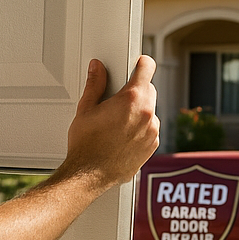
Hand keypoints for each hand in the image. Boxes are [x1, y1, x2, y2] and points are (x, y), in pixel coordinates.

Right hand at [60, 56, 158, 188]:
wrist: (89, 174)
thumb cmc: (86, 145)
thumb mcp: (85, 109)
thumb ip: (95, 84)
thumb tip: (97, 69)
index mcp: (131, 99)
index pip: (147, 68)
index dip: (140, 64)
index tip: (136, 65)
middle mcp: (147, 114)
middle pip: (149, 90)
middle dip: (135, 91)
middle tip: (116, 100)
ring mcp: (152, 131)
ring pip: (149, 111)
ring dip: (138, 111)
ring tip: (116, 123)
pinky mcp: (153, 145)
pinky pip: (150, 129)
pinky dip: (140, 129)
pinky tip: (121, 136)